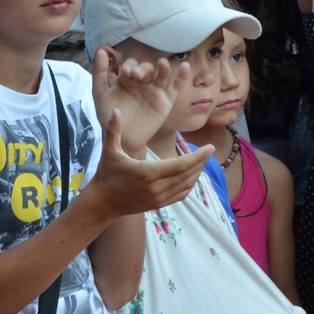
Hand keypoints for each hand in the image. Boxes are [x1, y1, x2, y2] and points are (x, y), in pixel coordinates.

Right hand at [80, 108, 211, 218]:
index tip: (209, 148)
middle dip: (201, 162)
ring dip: (197, 173)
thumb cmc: (106, 174)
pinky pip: (181, 195)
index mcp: (147, 172)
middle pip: (187, 174)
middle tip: (210, 150)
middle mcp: (157, 186)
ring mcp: (159, 197)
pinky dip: (190, 185)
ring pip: (187, 185)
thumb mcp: (109, 151)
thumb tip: (115, 109)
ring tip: (203, 160)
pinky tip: (193, 175)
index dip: (197, 157)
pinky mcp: (159, 203)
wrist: (103, 202)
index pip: (180, 165)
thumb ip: (113, 130)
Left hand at [91, 46, 190, 154]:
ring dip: (163, 69)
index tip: (126, 72)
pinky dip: (181, 77)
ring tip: (162, 64)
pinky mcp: (166, 101)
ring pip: (162, 75)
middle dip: (143, 69)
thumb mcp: (100, 92)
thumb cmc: (109, 114)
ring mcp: (155, 91)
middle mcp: (142, 82)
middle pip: (147, 68)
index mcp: (127, 78)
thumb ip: (100, 72)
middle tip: (137, 76)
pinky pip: (175, 87)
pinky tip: (186, 66)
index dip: (130, 66)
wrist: (122, 137)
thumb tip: (101, 49)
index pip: (132, 64)